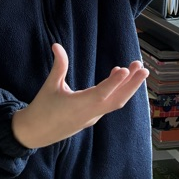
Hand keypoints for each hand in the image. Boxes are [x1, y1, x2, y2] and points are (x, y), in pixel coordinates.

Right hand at [11, 43, 148, 148]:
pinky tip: (119, 77)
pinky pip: (110, 104)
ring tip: (137, 69)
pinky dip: (118, 91)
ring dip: (128, 87)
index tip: (126, 70)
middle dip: (132, 85)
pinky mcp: (92, 118)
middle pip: (117, 100)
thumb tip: (56, 45)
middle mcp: (90, 113)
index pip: (101, 94)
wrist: (36, 133)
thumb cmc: (42, 108)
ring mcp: (93, 117)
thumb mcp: (49, 86)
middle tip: (143, 68)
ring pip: (115, 103)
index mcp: (78, 106)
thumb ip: (58, 66)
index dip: (114, 82)